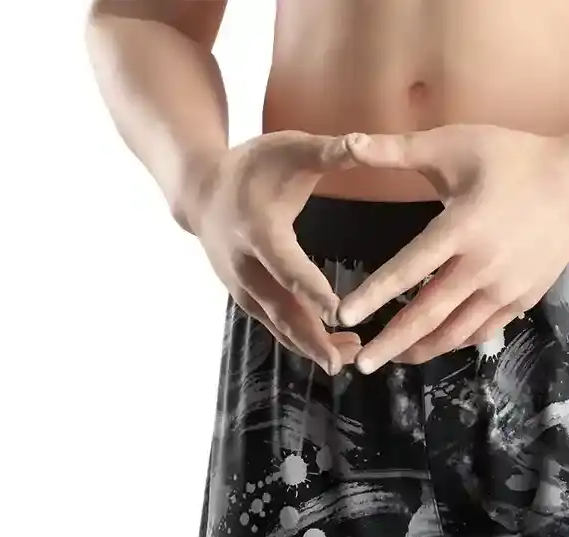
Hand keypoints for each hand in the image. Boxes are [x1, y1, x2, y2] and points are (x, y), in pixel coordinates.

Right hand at [188, 132, 362, 373]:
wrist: (202, 193)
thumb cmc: (254, 167)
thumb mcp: (290, 149)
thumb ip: (330, 151)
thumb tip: (366, 142)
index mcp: (259, 230)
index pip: (286, 266)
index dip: (310, 291)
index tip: (337, 313)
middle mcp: (246, 267)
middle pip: (281, 310)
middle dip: (312, 339)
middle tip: (343, 363)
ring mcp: (243, 288)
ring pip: (279, 326)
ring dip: (311, 346)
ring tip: (347, 360)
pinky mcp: (246, 300)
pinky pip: (276, 326)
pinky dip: (302, 341)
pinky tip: (332, 352)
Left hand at [335, 126, 568, 370]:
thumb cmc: (512, 157)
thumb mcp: (454, 145)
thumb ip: (398, 150)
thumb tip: (347, 142)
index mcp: (462, 228)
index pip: (407, 269)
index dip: (373, 295)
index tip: (343, 316)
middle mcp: (482, 267)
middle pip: (427, 315)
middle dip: (391, 343)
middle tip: (361, 365)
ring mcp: (505, 289)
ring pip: (455, 332)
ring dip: (421, 349)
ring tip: (394, 358)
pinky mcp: (522, 301)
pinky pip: (481, 330)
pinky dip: (454, 341)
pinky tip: (435, 344)